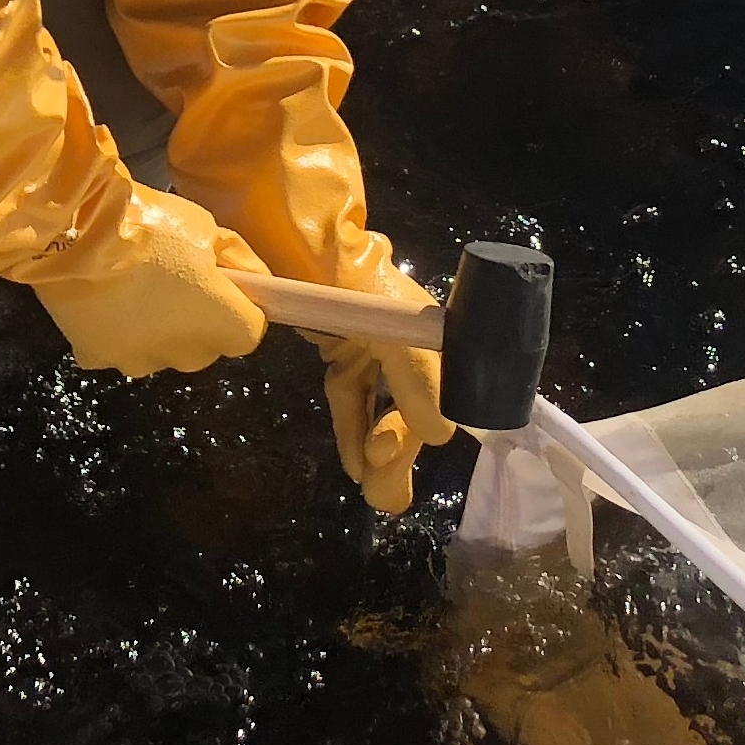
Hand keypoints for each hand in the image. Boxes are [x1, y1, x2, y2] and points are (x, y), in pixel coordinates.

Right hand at [25, 182, 269, 377]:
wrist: (78, 231)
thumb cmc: (151, 225)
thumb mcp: (207, 226)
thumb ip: (238, 258)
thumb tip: (254, 278)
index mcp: (224, 325)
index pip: (250, 331)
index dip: (240, 305)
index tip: (225, 283)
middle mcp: (187, 355)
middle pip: (204, 345)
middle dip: (197, 318)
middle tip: (177, 277)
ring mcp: (141, 360)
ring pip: (159, 349)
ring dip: (155, 327)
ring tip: (134, 285)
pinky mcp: (99, 357)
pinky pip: (116, 346)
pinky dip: (113, 329)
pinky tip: (104, 297)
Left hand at [307, 261, 453, 511]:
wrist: (304, 247)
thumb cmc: (354, 282)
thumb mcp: (394, 330)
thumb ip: (418, 380)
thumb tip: (440, 435)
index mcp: (433, 337)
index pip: (438, 398)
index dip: (414, 429)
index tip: (383, 450)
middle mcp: (410, 344)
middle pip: (412, 412)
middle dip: (398, 454)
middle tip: (381, 497)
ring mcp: (376, 348)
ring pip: (383, 411)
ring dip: (379, 453)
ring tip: (376, 495)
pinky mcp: (346, 354)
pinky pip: (355, 398)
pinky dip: (353, 428)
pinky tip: (354, 465)